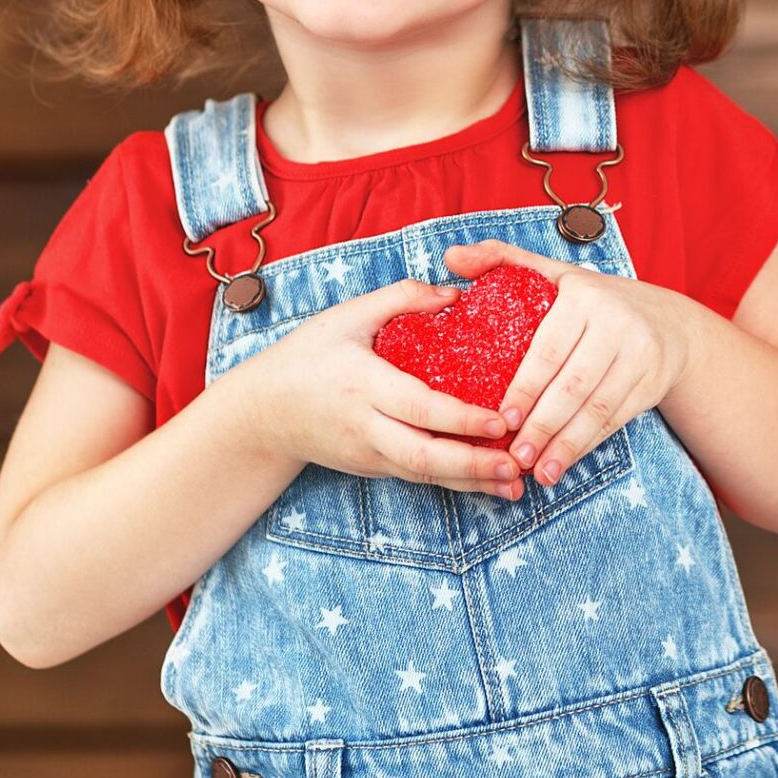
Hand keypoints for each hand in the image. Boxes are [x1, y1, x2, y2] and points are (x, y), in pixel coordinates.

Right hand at [236, 277, 527, 499]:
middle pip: (423, 454)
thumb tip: (455, 292)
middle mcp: (365, 426)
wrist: (262, 412)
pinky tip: (490, 484)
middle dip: (471, 464)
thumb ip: (400, 298)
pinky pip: (419, 476)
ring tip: (515, 485)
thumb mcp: (345, 316)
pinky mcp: (373, 468)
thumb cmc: (307, 355)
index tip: (501, 420)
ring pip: (425, 474)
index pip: (417, 406)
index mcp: (361, 384)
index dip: (460, 417)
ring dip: (471, 482)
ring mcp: (369, 454)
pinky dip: (456, 482)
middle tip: (514, 464)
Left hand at [442, 238, 697, 489]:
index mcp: (584, 296)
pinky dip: (586, 446)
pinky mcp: (652, 383)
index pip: (549, 349)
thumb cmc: (593, 300)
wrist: (669, 323)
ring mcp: (639, 354)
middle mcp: (617, 323)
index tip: (503, 419)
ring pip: (597, 408)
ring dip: (566, 445)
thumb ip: (500, 261)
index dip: (526, 387)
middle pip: (574, 384)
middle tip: (514, 456)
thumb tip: (451, 257)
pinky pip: (614, 420)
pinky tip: (563, 466)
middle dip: (543, 425)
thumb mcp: (552, 273)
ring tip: (538, 473)